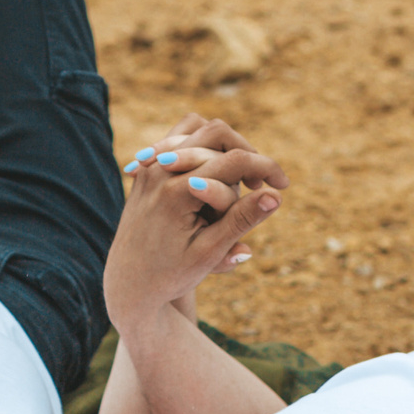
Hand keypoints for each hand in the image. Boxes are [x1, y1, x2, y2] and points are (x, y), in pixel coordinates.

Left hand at [105, 143, 285, 319]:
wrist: (129, 284)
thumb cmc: (171, 275)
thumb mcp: (209, 253)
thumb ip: (241, 221)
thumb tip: (276, 197)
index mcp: (176, 193)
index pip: (234, 160)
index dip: (266, 168)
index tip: (284, 185)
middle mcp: (159, 171)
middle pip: (216, 134)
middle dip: (247, 153)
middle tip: (262, 184)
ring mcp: (150, 167)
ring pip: (197, 130)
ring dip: (225, 147)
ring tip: (242, 179)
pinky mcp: (147, 169)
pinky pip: (179, 139)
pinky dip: (203, 147)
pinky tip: (217, 172)